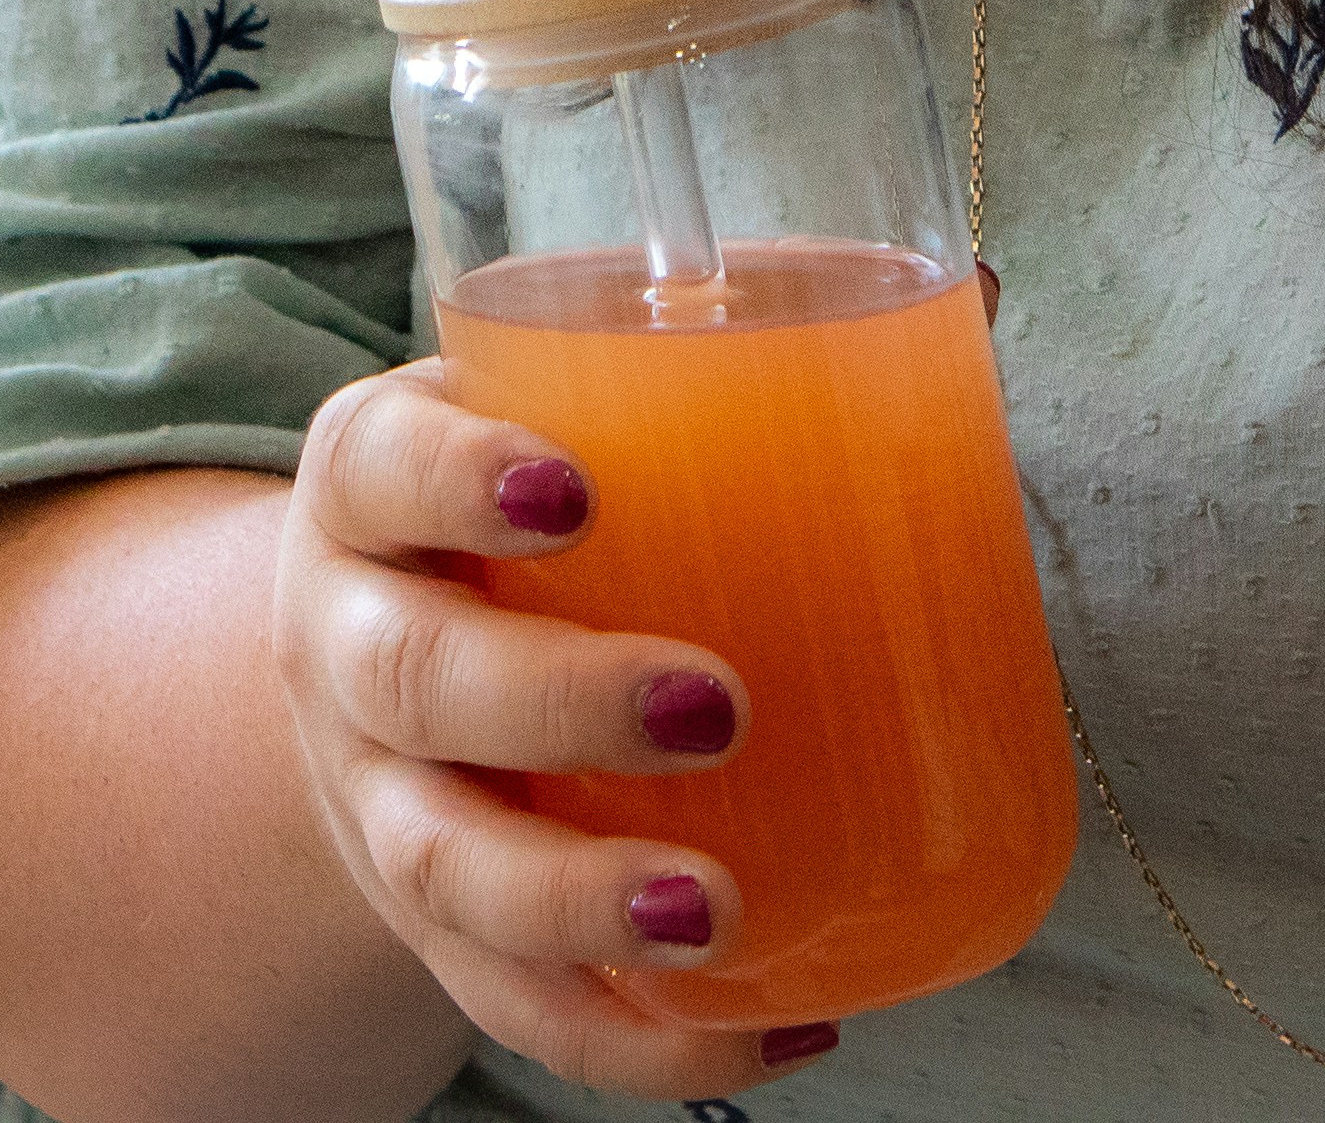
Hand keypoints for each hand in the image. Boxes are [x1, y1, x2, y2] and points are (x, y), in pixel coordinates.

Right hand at [275, 362, 832, 1099]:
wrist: (373, 651)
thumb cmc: (514, 502)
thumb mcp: (561, 405)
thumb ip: (735, 356)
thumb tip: (976, 285)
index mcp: (371, 486)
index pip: (384, 468)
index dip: (458, 478)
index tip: (573, 489)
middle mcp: (347, 647)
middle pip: (415, 682)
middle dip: (558, 702)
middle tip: (718, 705)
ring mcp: (376, 802)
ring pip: (441, 868)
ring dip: (573, 902)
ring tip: (713, 910)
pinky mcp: (432, 930)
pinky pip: (516, 1008)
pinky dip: (639, 1038)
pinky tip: (777, 1029)